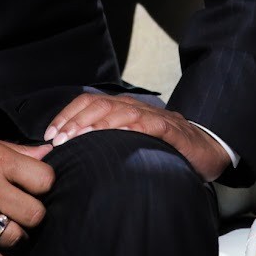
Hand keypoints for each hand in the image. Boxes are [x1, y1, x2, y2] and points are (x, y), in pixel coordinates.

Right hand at [0, 126, 53, 255]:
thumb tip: (47, 154)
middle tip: (26, 211)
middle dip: (35, 214)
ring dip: (20, 238)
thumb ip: (16, 150)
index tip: (37, 187)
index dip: (45, 184)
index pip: (44, 180)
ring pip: (15, 238)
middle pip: (35, 214)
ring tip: (16, 231)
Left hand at [44, 93, 230, 181]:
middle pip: (98, 105)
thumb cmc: (162, 148)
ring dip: (97, 124)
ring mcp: (152, 116)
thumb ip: (106, 141)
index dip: (66, 115)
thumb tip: (71, 152)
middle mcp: (133, 107)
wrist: (206, 149)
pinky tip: (119, 135)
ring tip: (81, 137)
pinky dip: (132, 127)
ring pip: (119, 111)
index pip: (86, 103)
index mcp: (120, 108)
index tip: (50, 134)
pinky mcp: (170, 129)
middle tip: (60, 140)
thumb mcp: (129, 141)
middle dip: (75, 121)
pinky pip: (148, 124)